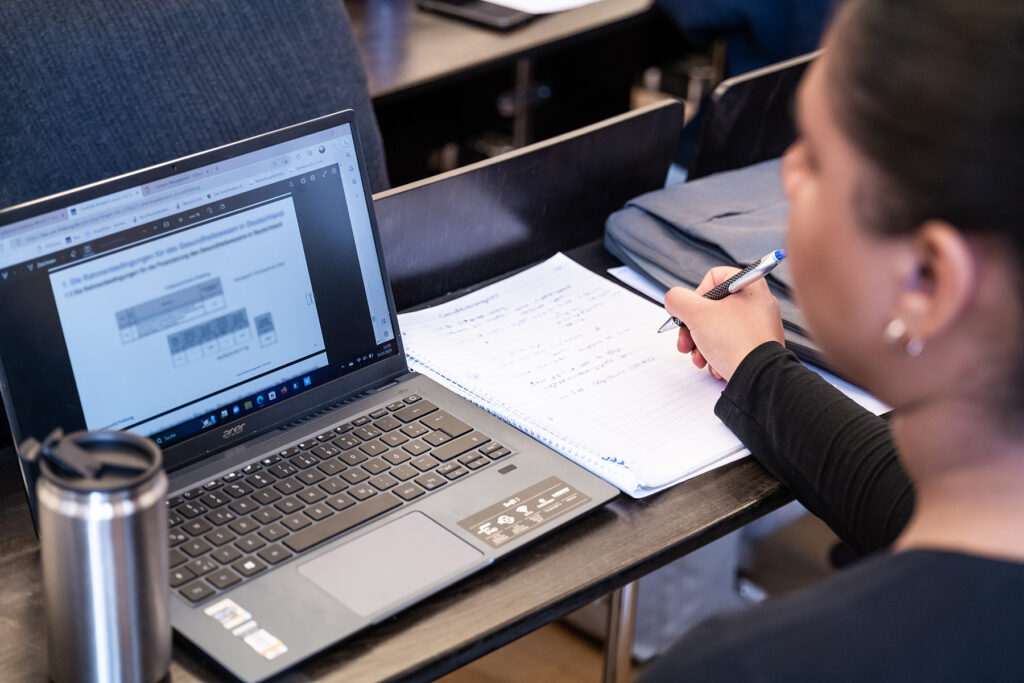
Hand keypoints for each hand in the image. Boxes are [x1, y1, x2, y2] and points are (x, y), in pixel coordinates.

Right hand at [665, 267, 784, 380]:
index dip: (696, 295)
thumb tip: (673, 300)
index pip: (714, 278)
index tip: (691, 312)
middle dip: (693, 328)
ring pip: (718, 329)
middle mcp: (757, 303)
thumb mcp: (696, 314)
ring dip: (701, 345)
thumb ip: (677, 299)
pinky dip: (717, 355)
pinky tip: (715, 365)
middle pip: (711, 307)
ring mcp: (758, 325)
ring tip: (700, 358)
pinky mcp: (757, 346)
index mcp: (749, 285)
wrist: (759, 377)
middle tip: (686, 341)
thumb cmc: (736, 342)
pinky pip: (730, 344)